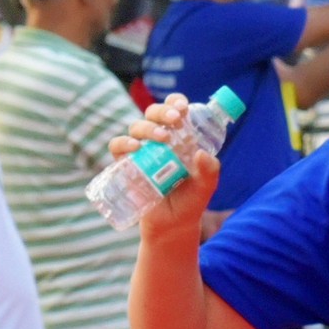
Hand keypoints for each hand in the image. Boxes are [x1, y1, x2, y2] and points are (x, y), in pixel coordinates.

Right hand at [116, 94, 218, 237]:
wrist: (172, 225)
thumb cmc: (190, 202)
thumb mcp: (205, 187)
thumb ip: (209, 171)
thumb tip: (202, 153)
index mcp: (179, 138)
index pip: (175, 111)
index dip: (176, 103)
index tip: (183, 107)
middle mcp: (159, 140)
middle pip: (154, 113)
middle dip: (163, 111)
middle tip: (175, 118)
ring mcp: (141, 151)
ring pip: (137, 127)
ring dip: (149, 127)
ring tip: (162, 138)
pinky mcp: (125, 164)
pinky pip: (118, 147)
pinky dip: (123, 143)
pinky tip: (135, 147)